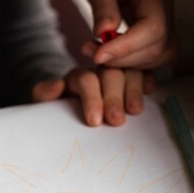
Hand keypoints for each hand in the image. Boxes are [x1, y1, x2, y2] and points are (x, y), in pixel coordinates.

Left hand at [32, 67, 155, 125]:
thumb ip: (44, 94)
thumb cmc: (56, 111)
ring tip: (135, 111)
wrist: (68, 115)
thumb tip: (57, 85)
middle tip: (116, 120)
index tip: (94, 121)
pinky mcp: (131, 80)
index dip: (91, 98)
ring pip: (129, 71)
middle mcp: (98, 71)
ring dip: (133, 90)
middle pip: (110, 75)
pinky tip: (150, 91)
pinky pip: (143, 73)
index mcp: (77, 76)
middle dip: (114, 97)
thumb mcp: (44, 104)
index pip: (86, 79)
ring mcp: (116, 74)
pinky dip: (147, 80)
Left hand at [80, 0, 176, 68]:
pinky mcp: (155, 34)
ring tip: (99, 53)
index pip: (153, 28)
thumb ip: (103, 6)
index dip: (125, 48)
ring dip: (126, 64)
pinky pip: (152, 57)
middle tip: (92, 53)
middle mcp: (165, 10)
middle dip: (122, 59)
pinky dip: (131, 63)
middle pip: (157, 48)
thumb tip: (104, 32)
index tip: (98, 56)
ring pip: (158, 57)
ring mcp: (164, 23)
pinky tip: (111, 57)